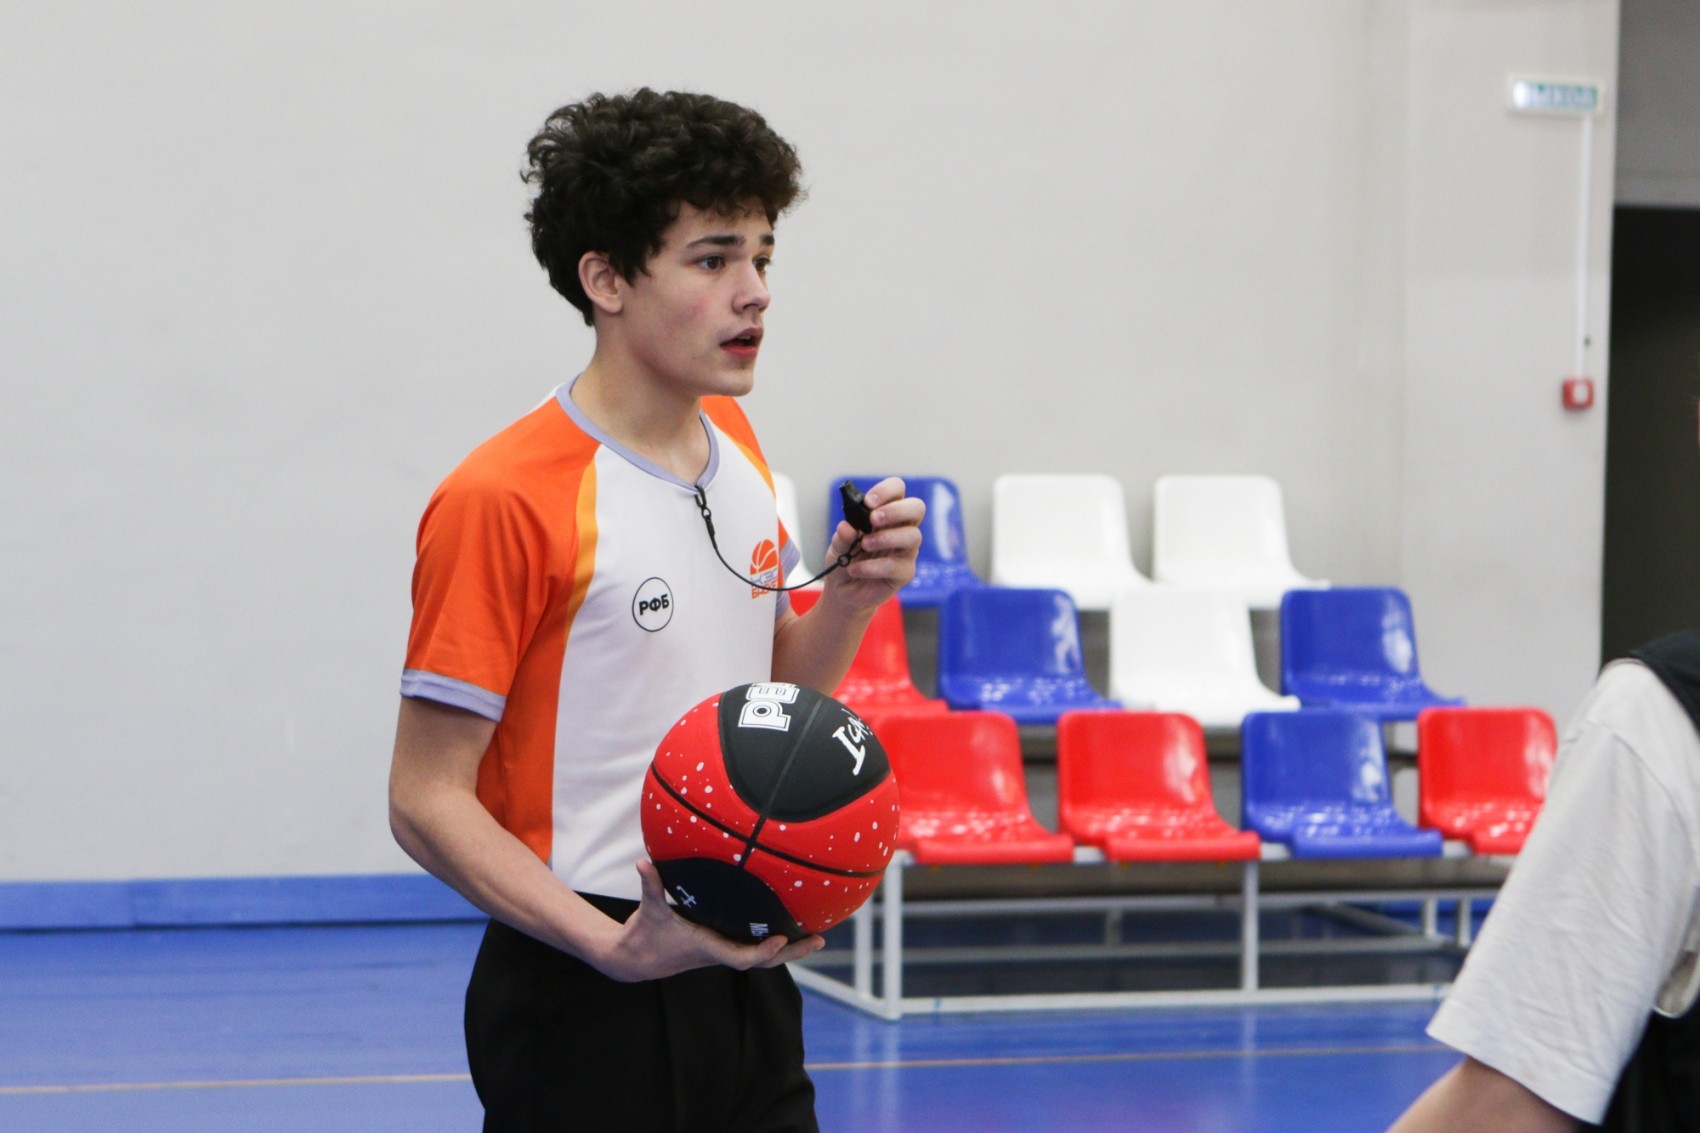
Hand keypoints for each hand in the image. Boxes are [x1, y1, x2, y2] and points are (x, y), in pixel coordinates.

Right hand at [594, 860, 824, 981]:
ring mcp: (724, 950)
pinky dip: (775, 942)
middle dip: (792, 952)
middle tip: (819, 940)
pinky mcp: (723, 946)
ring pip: (763, 956)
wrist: (635, 960)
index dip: (761, 952)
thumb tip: (643, 863)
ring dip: (791, 948)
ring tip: (818, 937)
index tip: (780, 940)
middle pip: (763, 961)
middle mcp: (720, 952)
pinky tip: (793, 930)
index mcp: (706, 947)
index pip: (740, 958)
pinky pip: (755, 947)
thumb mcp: (649, 909)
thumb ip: (650, 885)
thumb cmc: (645, 935)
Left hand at [821, 476, 924, 611]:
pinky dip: (873, 567)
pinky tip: (855, 569)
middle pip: (917, 508)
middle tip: (873, 519)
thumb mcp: (837, 545)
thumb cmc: (845, 560)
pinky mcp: (904, 573)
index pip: (897, 490)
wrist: (843, 591)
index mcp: (887, 513)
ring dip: (885, 538)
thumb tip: (847, 527)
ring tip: (863, 545)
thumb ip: (842, 536)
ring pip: (913, 536)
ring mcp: (906, 551)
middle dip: (895, 510)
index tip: (868, 502)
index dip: (886, 491)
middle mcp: (901, 528)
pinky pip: (896, 566)